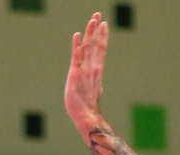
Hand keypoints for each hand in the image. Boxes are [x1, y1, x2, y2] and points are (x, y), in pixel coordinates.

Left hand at [65, 11, 108, 129]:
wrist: (85, 116)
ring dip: (90, 33)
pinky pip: (76, 57)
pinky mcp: (76, 73)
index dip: (102, 36)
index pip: (100, 49)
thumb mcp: (92, 91)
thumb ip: (95, 83)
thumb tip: (99, 84)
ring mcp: (85, 70)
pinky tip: (77, 35)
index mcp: (96, 70)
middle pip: (95, 44)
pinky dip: (77, 45)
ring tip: (93, 19)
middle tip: (98, 14)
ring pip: (88, 47)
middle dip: (96, 29)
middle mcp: (93, 67)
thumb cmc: (87, 106)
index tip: (103, 23)